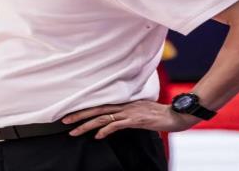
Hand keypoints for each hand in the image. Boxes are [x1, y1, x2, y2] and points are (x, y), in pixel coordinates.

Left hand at [61, 100, 198, 138]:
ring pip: (102, 118)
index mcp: (122, 102)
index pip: (98, 104)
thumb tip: (115, 119)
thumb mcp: (139, 110)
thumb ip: (126, 113)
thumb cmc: (158, 113)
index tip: (70, 113)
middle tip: (63, 121)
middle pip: (95, 109)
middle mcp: (122, 105)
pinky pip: (117, 125)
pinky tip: (97, 136)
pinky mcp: (135, 120)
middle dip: (78, 116)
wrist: (175, 113)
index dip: (84, 108)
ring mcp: (128, 112)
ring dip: (86, 125)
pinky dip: (106, 130)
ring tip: (73, 131)